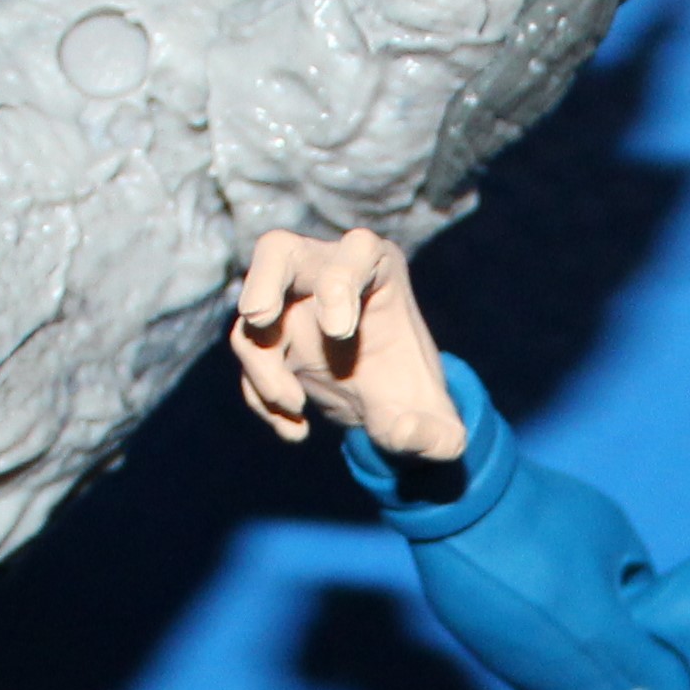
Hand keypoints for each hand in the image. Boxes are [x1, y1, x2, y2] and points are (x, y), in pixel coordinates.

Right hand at [231, 231, 465, 459]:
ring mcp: (291, 303)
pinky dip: (260, 395)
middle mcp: (328, 273)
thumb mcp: (441, 432)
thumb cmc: (417, 404)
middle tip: (258, 318)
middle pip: (279, 251)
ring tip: (295, 406)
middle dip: (263, 280)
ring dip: (262, 364)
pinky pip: (248, 355)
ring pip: (252, 314)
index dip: (341, 282)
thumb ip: (435, 438)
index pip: (357, 251)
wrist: (389, 416)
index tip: (339, 332)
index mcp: (380, 272)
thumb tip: (403, 430)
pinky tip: (295, 428)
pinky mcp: (269, 336)